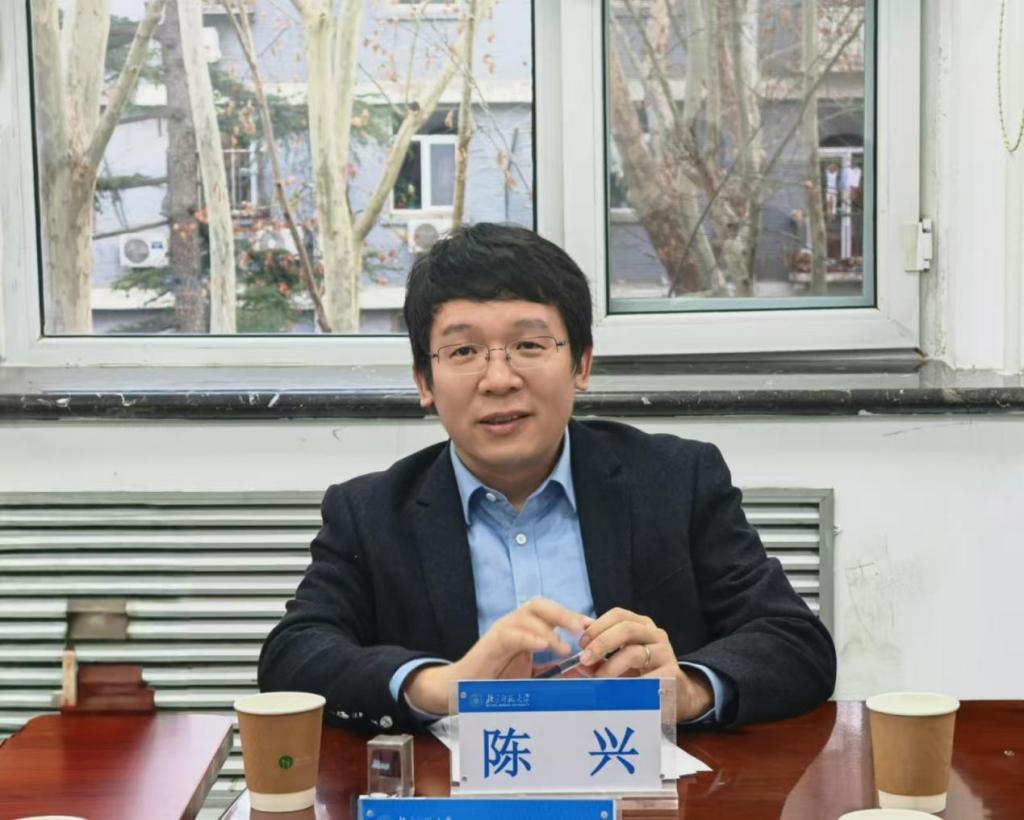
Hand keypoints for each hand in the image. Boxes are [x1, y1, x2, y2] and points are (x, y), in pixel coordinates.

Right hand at [404, 597, 586, 714]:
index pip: (550, 613)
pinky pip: (511, 634)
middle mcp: (514, 624)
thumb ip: (554, 672)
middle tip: (582, 628)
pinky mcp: (491, 643)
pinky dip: (529, 638)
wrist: (462, 691)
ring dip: (549, 627)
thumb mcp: (532, 676)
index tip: (593, 627)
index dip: (572, 616)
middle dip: (563, 613)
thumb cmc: (497, 683)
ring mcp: (502, 630)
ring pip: (528, 614)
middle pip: (540, 605)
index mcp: (526, 629)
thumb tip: (583, 672)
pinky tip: (542, 646)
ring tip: (564, 647)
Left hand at [577, 607, 713, 721]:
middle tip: (585, 659)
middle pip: (626, 628)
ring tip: (599, 678)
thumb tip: (576, 663)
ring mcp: (665, 653)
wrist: (676, 693)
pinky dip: (627, 685)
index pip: (618, 614)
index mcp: (641, 625)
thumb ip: (599, 657)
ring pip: (634, 652)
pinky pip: (646, 678)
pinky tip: (618, 692)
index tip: (581, 643)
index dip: (597, 626)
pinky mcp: (672, 674)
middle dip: (601, 643)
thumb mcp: (620, 660)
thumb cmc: (642, 673)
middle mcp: (655, 634)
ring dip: (611, 665)